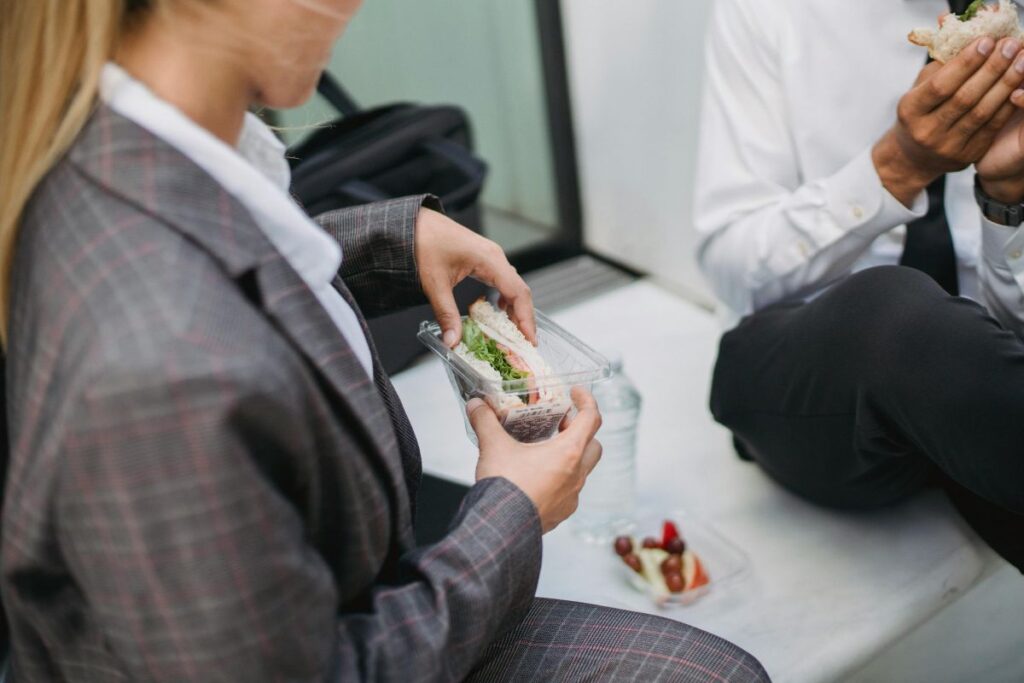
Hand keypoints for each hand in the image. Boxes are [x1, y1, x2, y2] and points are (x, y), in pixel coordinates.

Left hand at [414, 208, 535, 347]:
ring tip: (513, 332)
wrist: (411, 223)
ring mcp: (490, 256)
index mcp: (490, 260)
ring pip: (512, 285)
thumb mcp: (434, 283)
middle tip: (525, 343)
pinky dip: (505, 297)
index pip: (518, 292)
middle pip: (520, 290)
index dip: (526, 318)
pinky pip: (502, 279)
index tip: (530, 340)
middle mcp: (495, 256)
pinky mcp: (482, 257)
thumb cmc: (423, 243)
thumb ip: (446, 314)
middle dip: (524, 317)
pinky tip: (498, 309)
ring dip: (515, 308)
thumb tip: (452, 341)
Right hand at [470, 387, 602, 533]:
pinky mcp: (562, 513)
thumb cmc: (504, 487)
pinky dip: (561, 480)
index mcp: (568, 453)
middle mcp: (576, 475)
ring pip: (582, 470)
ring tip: (546, 451)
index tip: (577, 393)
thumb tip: (476, 405)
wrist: (501, 529)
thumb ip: (485, 421)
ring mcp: (572, 496)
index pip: (591, 419)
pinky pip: (570, 492)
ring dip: (571, 457)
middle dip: (582, 432)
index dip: (587, 401)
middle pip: (593, 445)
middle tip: (561, 424)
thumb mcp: (493, 446)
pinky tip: (539, 478)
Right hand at [873, 36, 1023, 205]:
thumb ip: (941, 62)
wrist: (914, 157)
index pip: (940, 85)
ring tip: (1021, 60)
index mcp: (910, 111)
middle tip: (1010, 45)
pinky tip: (1018, 86)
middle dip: (991, 69)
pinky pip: (991, 127)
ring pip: (982, 112)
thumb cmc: (921, 112)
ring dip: (1005, 84)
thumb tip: (955, 26)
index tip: (986, 41)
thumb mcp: (921, 87)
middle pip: (964, 97)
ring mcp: (946, 146)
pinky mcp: (966, 156)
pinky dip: (1007, 104)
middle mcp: (926, 131)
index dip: (965, 63)